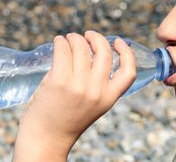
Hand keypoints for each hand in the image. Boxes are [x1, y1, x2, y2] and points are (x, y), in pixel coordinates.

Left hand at [13, 31, 136, 161]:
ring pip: (82, 47)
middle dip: (96, 37)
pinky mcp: (58, 81)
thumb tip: (91, 51)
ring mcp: (78, 85)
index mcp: (109, 98)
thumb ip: (97, 84)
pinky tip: (58, 42)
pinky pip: (62, 50)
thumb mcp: (93, 105)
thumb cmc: (66, 120)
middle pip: (104, 52)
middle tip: (86, 35)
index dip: (127, 52)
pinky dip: (60, 42)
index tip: (118, 41)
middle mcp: (96, 90)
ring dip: (74, 37)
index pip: (129, 71)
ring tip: (67, 39)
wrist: (45, 140)